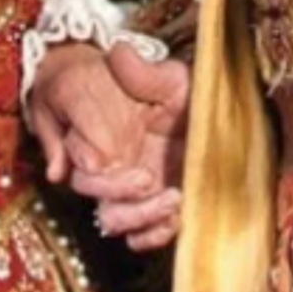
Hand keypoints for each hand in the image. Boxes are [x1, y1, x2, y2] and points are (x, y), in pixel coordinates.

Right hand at [32, 41, 189, 251]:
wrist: (210, 113)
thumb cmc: (182, 92)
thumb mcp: (168, 77)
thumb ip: (141, 69)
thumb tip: (117, 53)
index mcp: (108, 138)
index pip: (82, 164)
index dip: (96, 172)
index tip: (124, 164)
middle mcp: (116, 166)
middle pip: (94, 197)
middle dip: (117, 194)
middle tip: (148, 181)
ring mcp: (135, 191)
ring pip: (114, 221)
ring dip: (138, 218)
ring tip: (173, 200)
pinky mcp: (158, 210)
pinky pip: (141, 238)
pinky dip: (153, 236)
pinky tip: (175, 219)